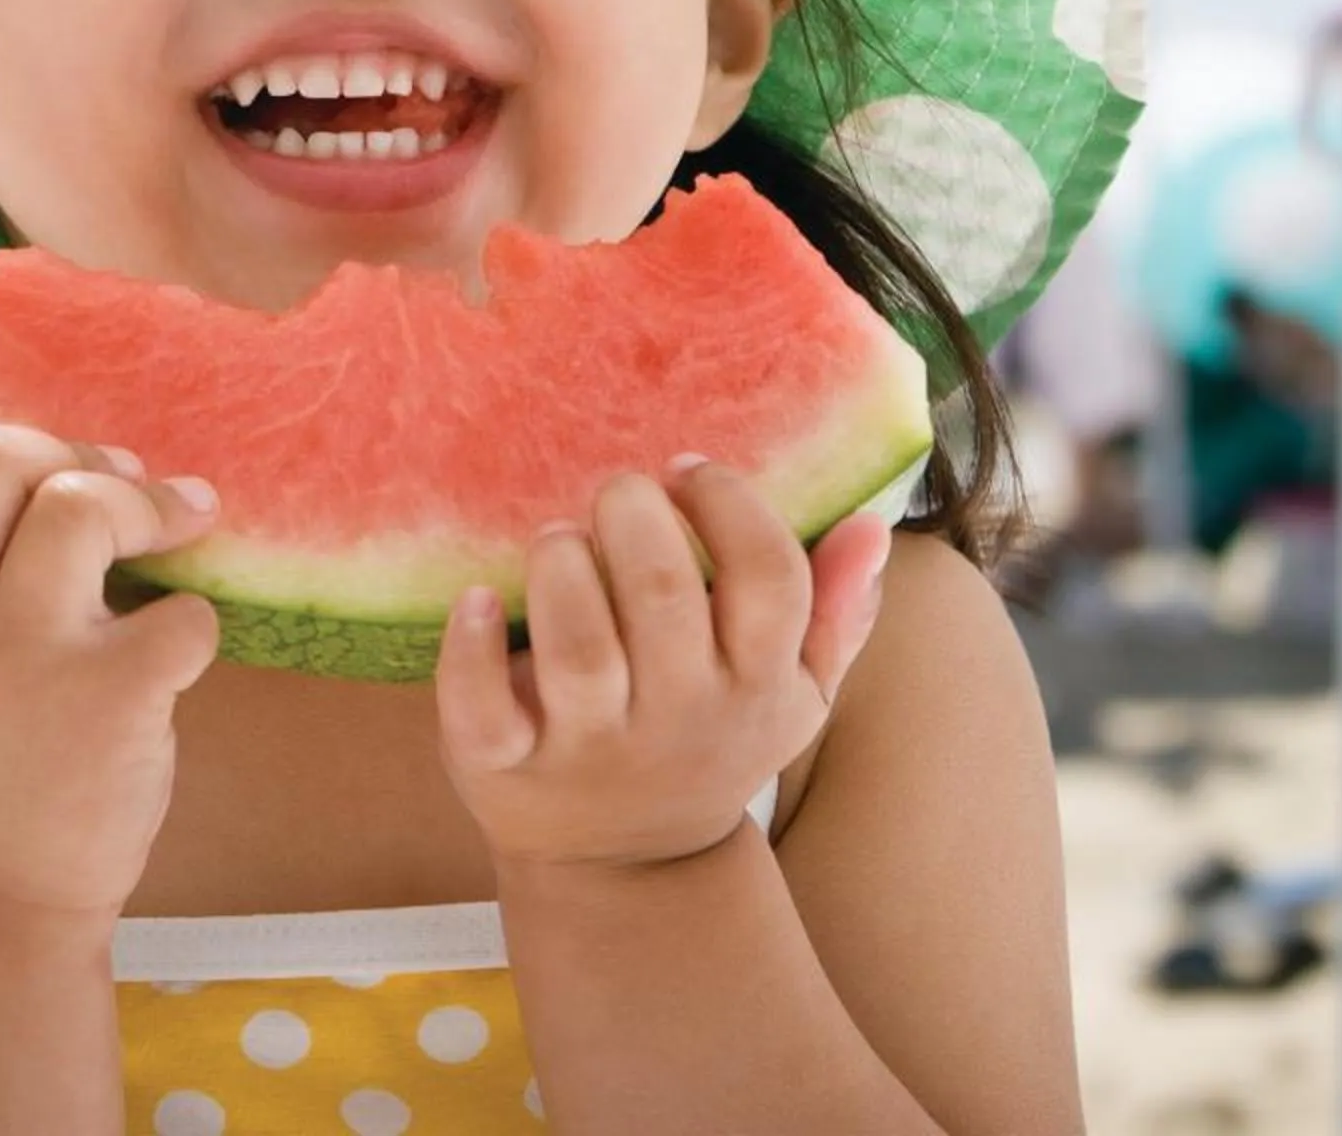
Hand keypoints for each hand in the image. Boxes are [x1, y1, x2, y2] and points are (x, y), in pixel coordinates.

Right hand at [0, 416, 222, 935]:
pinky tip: (179, 650)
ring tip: (170, 528)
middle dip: (69, 453)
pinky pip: (181, 614)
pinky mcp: (110, 700)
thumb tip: (27, 464)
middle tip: (113, 488)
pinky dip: (195, 621)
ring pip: (81, 505)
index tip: (17, 467)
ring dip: (142, 502)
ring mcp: (23, 653)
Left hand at [434, 464, 890, 873]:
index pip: (768, 579)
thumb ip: (833, 613)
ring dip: (562, 568)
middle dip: (633, 517)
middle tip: (616, 493)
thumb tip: (870, 526)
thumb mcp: (791, 695)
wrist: (629, 871)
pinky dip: (471, 650)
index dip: (730, 507)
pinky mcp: (506, 768)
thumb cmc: (708, 742)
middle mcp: (679, 716)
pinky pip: (483, 711)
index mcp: (756, 684)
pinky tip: (474, 600)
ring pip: (579, 648)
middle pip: (662, 597)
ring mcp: (591, 748)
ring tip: (557, 538)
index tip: (687, 470)